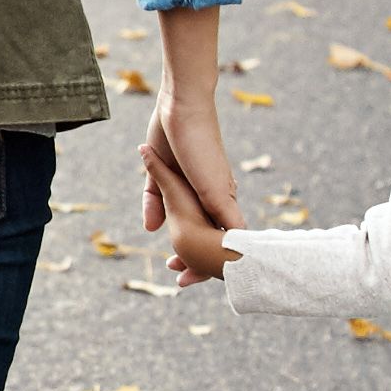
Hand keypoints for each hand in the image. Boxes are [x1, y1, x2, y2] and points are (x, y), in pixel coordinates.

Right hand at [136, 1, 233, 277]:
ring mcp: (221, 197)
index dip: (193, 253)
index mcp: (204, 194)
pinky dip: (237, 249)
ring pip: (230, 240)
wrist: (182, 108)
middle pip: (217, 240)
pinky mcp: (220, 194)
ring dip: (223, 264)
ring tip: (216, 282)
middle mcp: (217, 197)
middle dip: (203, 266)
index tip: (178, 273)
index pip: (204, 230)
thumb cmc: (171, 133)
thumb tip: (150, 229)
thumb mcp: (157, 176)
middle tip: (182, 282)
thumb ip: (154, 201)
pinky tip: (240, 266)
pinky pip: (234, 228)